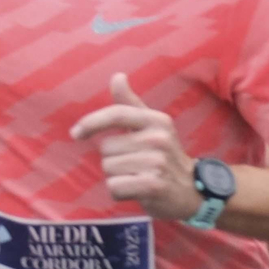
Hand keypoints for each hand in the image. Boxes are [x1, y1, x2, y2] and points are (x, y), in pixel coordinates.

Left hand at [69, 74, 202, 221]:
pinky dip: (119, 192)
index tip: (76, 133)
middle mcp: (159, 138)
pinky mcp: (154, 185)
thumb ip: (130, 103)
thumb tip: (117, 76)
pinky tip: (136, 190)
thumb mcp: (151, 126)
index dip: (91, 122)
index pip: (117, 114)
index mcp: (157, 120)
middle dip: (113, 158)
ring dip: (117, 176)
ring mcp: (158, 162)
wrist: (191, 189)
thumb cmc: (163, 155)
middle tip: (135, 163)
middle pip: (106, 147)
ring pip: (108, 168)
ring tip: (137, 176)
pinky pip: (115, 186)